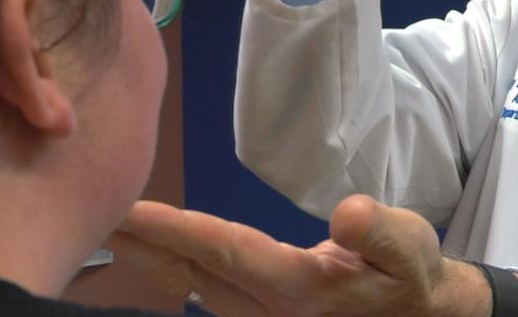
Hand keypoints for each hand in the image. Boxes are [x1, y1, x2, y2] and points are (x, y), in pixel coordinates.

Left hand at [108, 194, 491, 316]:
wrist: (420, 316)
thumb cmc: (413, 276)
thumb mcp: (413, 249)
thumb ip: (383, 232)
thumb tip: (350, 213)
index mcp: (302, 289)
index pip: (228, 254)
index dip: (179, 231)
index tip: (132, 212)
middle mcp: (272, 308)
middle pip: (195, 272)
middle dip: (146, 243)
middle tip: (97, 211)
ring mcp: (266, 314)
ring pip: (195, 285)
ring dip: (155, 256)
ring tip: (117, 227)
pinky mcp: (266, 310)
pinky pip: (209, 289)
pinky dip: (179, 266)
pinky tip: (161, 251)